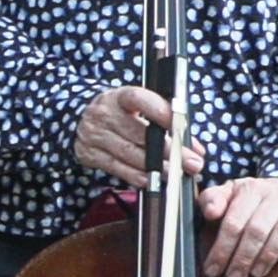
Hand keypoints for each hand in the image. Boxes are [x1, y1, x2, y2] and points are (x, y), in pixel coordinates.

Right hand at [74, 84, 206, 188]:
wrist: (81, 120)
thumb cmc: (120, 113)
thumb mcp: (139, 108)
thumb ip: (167, 123)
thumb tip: (195, 149)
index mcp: (118, 97)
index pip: (138, 99)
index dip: (160, 112)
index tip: (180, 127)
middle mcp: (103, 114)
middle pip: (139, 134)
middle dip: (169, 151)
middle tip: (192, 163)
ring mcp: (94, 135)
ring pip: (130, 154)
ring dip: (157, 168)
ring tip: (176, 174)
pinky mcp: (89, 154)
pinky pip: (117, 168)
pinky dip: (137, 176)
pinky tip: (152, 179)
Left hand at [196, 175, 277, 276]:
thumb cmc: (253, 199)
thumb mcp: (229, 194)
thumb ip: (212, 200)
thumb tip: (210, 212)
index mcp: (250, 189)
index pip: (233, 222)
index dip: (222, 249)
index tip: (212, 270)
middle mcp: (276, 194)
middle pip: (257, 229)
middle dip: (242, 258)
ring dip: (268, 256)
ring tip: (255, 274)